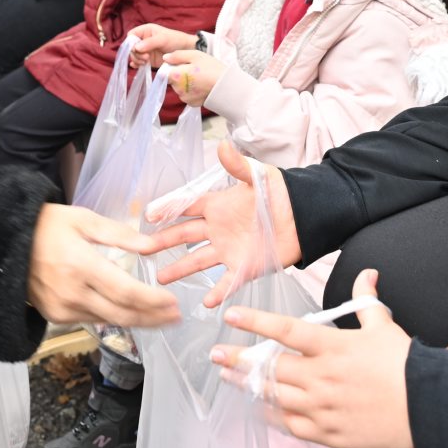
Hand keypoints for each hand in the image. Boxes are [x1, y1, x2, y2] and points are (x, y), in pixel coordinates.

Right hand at [27, 204, 180, 328]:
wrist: (5, 243)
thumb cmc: (46, 226)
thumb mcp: (83, 219)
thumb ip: (119, 234)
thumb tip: (151, 246)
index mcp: (80, 265)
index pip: (126, 292)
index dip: (153, 301)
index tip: (173, 302)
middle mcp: (72, 293)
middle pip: (123, 314)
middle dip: (153, 318)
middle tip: (175, 317)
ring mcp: (62, 308)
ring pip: (109, 322)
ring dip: (137, 321)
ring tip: (159, 317)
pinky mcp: (55, 316)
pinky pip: (92, 320)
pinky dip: (114, 318)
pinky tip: (129, 313)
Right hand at [127, 25, 197, 68]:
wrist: (186, 51)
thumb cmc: (175, 40)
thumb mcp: (163, 39)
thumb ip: (150, 42)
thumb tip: (136, 48)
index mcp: (145, 31)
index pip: (131, 35)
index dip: (131, 42)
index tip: (137, 49)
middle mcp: (143, 40)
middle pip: (131, 47)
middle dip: (136, 54)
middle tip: (146, 58)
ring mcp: (145, 51)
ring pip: (134, 56)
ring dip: (137, 60)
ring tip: (145, 62)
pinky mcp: (149, 60)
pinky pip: (138, 62)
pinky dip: (137, 65)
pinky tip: (138, 67)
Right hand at [141, 141, 299, 308]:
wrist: (305, 216)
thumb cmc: (280, 193)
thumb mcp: (258, 177)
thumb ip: (238, 166)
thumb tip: (223, 146)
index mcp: (218, 206)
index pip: (186, 207)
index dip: (168, 210)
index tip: (149, 216)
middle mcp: (218, 229)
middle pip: (184, 236)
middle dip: (163, 242)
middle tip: (143, 249)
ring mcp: (229, 250)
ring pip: (198, 261)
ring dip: (180, 270)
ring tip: (160, 279)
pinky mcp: (245, 267)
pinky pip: (227, 282)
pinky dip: (217, 292)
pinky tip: (205, 302)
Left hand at [162, 49, 221, 108]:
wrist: (227, 86)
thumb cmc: (212, 69)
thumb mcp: (196, 55)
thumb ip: (178, 56)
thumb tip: (165, 58)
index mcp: (176, 76)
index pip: (164, 72)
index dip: (171, 67)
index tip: (182, 64)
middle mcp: (177, 89)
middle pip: (172, 80)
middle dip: (180, 74)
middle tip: (194, 69)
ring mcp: (184, 98)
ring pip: (179, 88)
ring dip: (185, 83)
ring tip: (200, 77)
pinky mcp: (191, 104)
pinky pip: (187, 94)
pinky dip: (191, 90)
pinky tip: (202, 86)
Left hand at [214, 269, 414, 447]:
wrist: (427, 411)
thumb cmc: (406, 366)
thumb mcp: (385, 326)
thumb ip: (367, 300)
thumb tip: (368, 273)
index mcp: (332, 347)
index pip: (285, 330)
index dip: (255, 322)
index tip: (230, 316)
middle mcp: (321, 377)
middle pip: (269, 367)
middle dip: (238, 359)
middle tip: (215, 354)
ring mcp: (321, 407)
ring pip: (273, 395)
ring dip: (246, 385)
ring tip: (226, 377)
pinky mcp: (327, 433)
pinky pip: (289, 424)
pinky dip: (271, 415)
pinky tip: (258, 408)